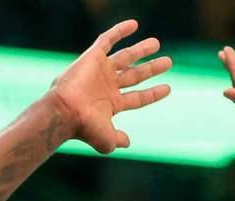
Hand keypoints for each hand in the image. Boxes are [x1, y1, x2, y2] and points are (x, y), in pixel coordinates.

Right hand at [46, 20, 171, 153]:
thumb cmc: (84, 127)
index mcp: (112, 104)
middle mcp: (108, 86)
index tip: (168, 88)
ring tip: (157, 44)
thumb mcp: (106, 140)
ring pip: (126, 57)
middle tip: (168, 62)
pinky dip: (119, 31)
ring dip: (141, 50)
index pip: (138, 97)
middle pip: (135, 75)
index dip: (153, 93)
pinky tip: (134, 25)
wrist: (66, 111)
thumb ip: (118, 140)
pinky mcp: (92, 57)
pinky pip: (107, 40)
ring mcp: (100, 71)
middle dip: (151, 68)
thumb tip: (128, 142)